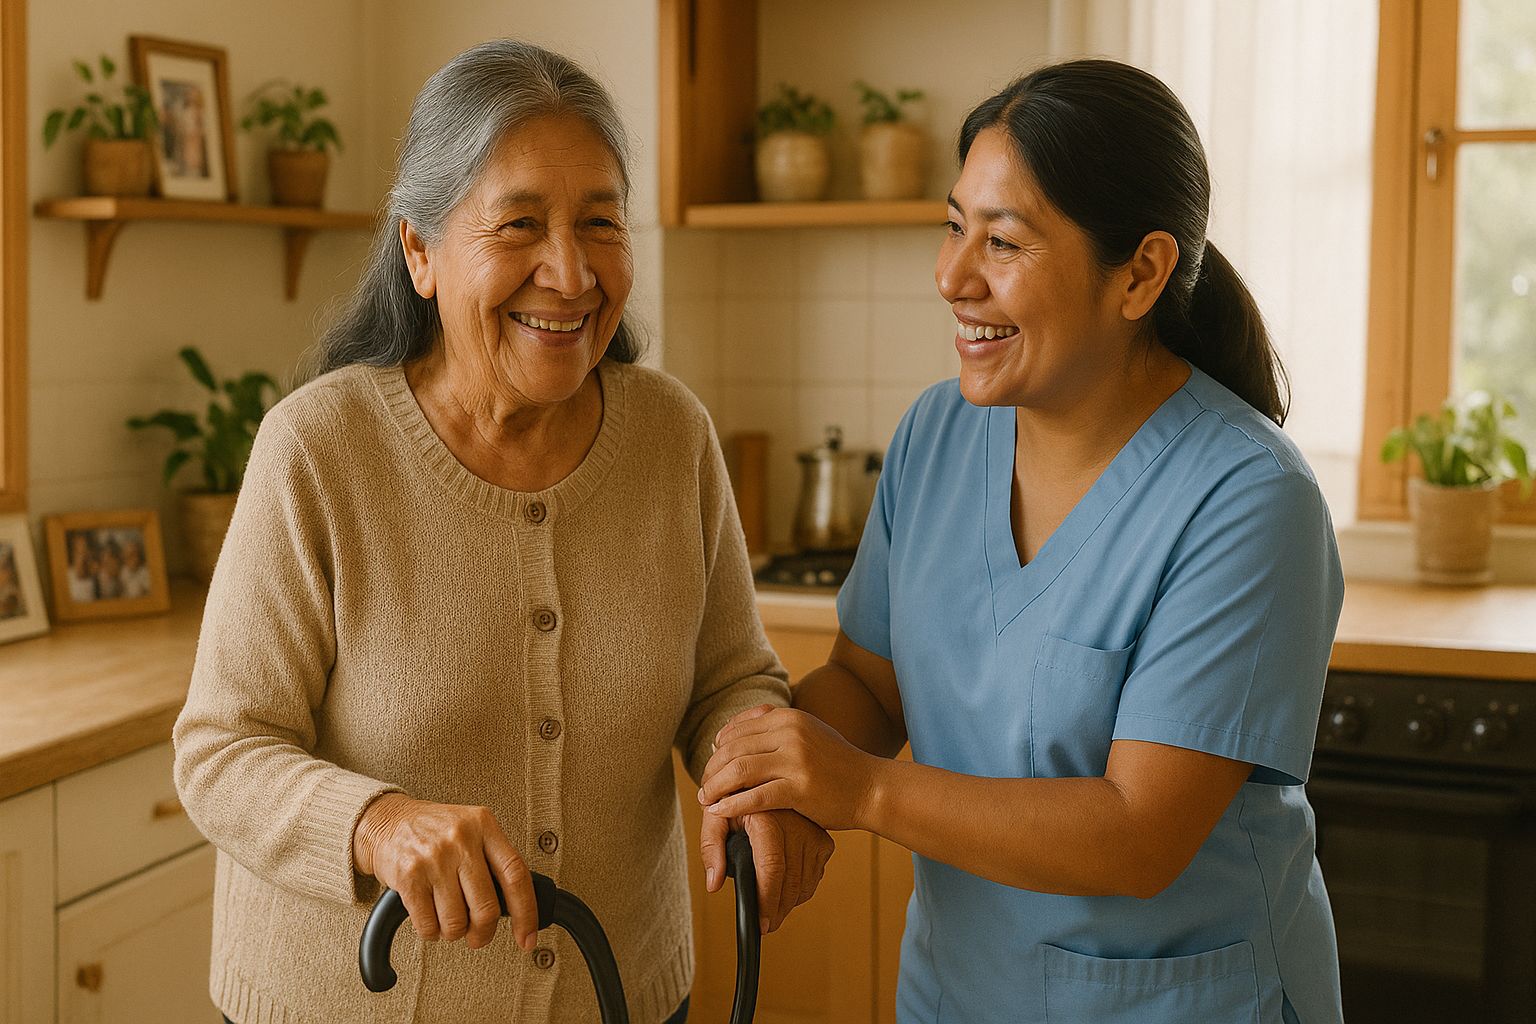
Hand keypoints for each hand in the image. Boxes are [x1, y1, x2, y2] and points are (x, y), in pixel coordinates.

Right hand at [353, 793, 538, 950]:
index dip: (526, 912)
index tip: (527, 936)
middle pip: (487, 907)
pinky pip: (428, 925)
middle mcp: (461, 839)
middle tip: (478, 935)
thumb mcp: (471, 829)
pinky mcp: (409, 877)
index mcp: (484, 825)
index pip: (516, 874)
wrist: (386, 822)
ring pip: (456, 922)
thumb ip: (493, 858)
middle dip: (483, 932)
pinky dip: (431, 932)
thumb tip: (516, 907)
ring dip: (453, 933)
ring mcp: (434, 858)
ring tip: (448, 920)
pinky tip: (430, 918)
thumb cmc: (433, 831)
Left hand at [700, 706, 880, 831]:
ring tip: (706, 801)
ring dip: (715, 788)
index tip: (710, 768)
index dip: (717, 751)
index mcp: (789, 717)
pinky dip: (732, 806)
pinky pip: (755, 797)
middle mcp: (790, 733)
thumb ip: (772, 727)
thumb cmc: (836, 764)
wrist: (870, 787)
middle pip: (733, 750)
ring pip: (739, 771)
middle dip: (711, 771)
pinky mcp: (800, 788)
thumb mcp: (807, 731)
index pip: (737, 730)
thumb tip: (726, 733)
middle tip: (703, 788)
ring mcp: (796, 760)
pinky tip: (720, 813)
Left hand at [700, 808, 833, 933]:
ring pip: (806, 882)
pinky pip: (815, 875)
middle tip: (764, 926)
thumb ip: (711, 848)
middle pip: (791, 881)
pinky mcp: (823, 838)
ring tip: (773, 911)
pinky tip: (787, 891)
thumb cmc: (735, 798)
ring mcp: (813, 831)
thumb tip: (713, 883)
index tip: (760, 922)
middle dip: (778, 910)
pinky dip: (803, 890)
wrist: (761, 777)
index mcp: (767, 816)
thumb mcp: (715, 815)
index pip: (771, 866)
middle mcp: (795, 822)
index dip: (767, 899)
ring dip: (790, 903)